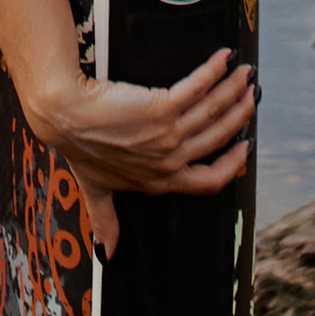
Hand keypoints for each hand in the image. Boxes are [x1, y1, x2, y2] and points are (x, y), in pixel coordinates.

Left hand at [27, 47, 254, 255]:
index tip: (245, 148)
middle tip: (251, 98)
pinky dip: (213, 73)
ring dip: (233, 91)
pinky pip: (196, 89)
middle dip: (239, 118)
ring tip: (245, 75)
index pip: (208, 181)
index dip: (231, 166)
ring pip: (212, 113)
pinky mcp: (160, 108)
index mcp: (160, 181)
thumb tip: (106, 256)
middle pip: (217, 140)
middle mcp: (169, 161)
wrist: (63, 114)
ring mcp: (166, 136)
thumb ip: (106, 221)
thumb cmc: (78, 148)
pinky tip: (223, 58)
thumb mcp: (96, 190)